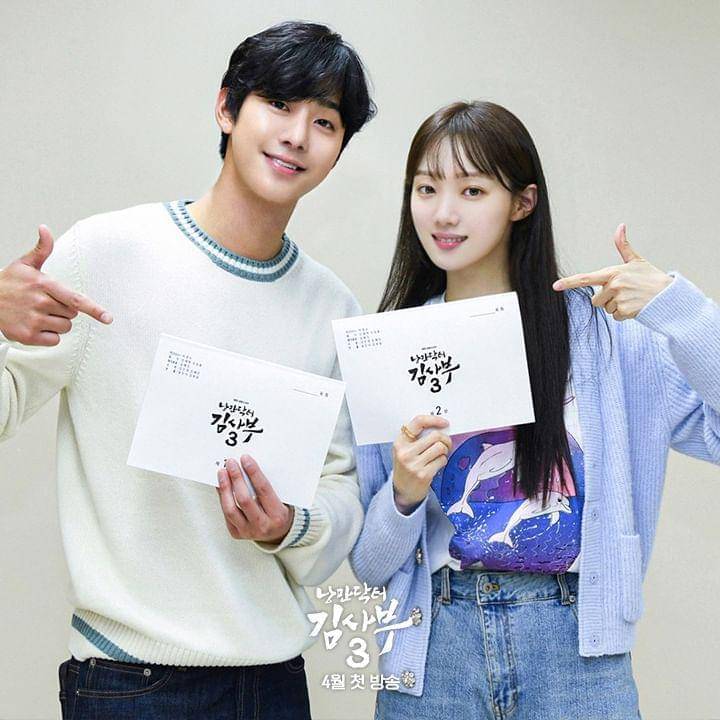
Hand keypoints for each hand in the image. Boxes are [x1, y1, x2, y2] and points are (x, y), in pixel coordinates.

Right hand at [0, 225, 112, 345]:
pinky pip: (54, 340)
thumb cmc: (9, 283)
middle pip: (72, 314)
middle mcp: (39, 302)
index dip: (94, 309)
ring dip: (57, 323)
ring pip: (65, 327)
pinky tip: (35, 326)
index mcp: (43, 284)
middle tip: (45, 303)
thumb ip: (42, 248)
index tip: (108, 318)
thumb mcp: (25, 264)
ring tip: (39, 314)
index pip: (75, 299)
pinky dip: (48, 336)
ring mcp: (33, 320)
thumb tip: (45, 229)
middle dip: (64, 310)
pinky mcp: (28, 336)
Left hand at [216, 455, 294, 543]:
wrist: (278, 534)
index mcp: (277, 515)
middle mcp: (262, 525)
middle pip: (244, 499)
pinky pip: (226, 514)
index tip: (246, 459)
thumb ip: (266, 486)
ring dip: (225, 488)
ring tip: (222, 473)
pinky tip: (221, 486)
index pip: (263, 490)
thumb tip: (247, 467)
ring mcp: (248, 531)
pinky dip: (222, 497)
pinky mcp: (236, 533)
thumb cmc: (279, 512)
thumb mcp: (281, 499)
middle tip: (232, 464)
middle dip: (236, 478)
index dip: (253, 472)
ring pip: (231, 509)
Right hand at [392, 414, 451, 513]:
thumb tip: (439, 427)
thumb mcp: (404, 450)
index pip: (418, 422)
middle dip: (445, 439)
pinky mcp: (423, 475)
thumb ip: (417, 438)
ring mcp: (414, 464)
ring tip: (440, 454)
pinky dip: (443, 461)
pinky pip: (442, 460)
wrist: (402, 492)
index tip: (444, 423)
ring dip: (445, 451)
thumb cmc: (406, 468)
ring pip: (440, 447)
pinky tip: (436, 464)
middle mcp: (405, 452)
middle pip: (435, 436)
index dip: (434, 420)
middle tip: (446, 443)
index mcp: (400, 442)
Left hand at [552, 223, 672, 320]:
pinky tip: (635, 307)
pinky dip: (624, 315)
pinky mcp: (625, 311)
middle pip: (596, 300)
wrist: (669, 295)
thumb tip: (620, 226)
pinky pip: (615, 317)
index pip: (586, 278)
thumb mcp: (636, 261)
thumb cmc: (651, 278)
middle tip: (625, 293)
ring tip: (632, 299)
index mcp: (613, 272)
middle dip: (607, 299)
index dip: (569, 282)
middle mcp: (614, 285)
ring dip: (617, 307)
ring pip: (606, 309)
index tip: (555, 286)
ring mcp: (619, 299)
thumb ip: (623, 246)